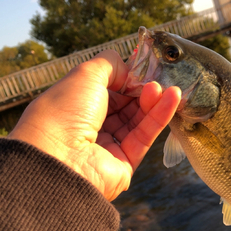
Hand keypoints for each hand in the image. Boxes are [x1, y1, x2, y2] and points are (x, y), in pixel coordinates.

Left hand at [8, 50, 180, 200]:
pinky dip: (159, 117)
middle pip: (124, 107)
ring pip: (136, 122)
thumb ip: (110, 65)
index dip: (125, 80)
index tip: (143, 69)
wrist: (58, 159)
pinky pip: (144, 137)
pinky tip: (172, 98)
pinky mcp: (124, 164)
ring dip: (153, 103)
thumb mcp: (86, 75)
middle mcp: (89, 129)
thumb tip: (128, 68)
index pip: (106, 92)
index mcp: (74, 108)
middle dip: (142, 91)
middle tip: (158, 78)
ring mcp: (107, 148)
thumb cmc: (64, 112)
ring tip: (168, 88)